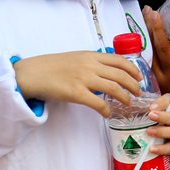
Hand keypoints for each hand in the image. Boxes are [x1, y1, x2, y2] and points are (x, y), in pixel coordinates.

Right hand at [13, 51, 142, 117]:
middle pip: (120, 75)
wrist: (30, 73)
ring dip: (124, 97)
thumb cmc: (50, 67)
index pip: (119, 60)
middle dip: (133, 85)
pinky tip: (108, 113)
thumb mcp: (75, 58)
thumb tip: (105, 72)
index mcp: (91, 55)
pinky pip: (98, 103)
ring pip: (113, 88)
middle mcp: (90, 65)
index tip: (139, 76)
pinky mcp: (76, 93)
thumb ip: (91, 63)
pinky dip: (106, 109)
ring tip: (128, 103)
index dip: (132, 69)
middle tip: (138, 93)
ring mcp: (83, 78)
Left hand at [145, 5, 169, 94]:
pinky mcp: (146, 75)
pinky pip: (144, 55)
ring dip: (145, 32)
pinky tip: (143, 31)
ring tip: (145, 16)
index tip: (155, 14)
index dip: (158, 30)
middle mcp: (159, 74)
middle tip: (148, 10)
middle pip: (150, 46)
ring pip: (145, 50)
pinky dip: (144, 42)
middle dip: (148, 26)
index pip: (162, 47)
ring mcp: (150, 75)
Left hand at [145, 93, 169, 156]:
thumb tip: (124, 111)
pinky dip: (164, 149)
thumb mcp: (150, 116)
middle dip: (164, 116)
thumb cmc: (156, 125)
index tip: (150, 108)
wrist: (167, 142)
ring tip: (149, 132)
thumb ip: (141, 112)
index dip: (162, 103)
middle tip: (150, 116)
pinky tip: (152, 149)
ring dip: (163, 132)